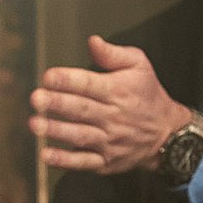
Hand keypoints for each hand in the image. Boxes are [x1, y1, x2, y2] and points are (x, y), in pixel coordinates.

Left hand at [30, 36, 189, 174]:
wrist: (167, 133)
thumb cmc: (147, 94)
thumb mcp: (139, 66)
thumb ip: (113, 54)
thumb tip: (92, 41)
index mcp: (118, 90)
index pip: (90, 84)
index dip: (68, 80)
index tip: (48, 76)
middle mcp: (113, 116)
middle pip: (81, 109)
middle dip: (57, 104)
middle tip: (36, 99)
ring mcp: (110, 141)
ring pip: (80, 135)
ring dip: (57, 131)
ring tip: (35, 124)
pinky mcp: (106, 161)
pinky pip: (84, 161)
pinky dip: (65, 160)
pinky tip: (46, 155)